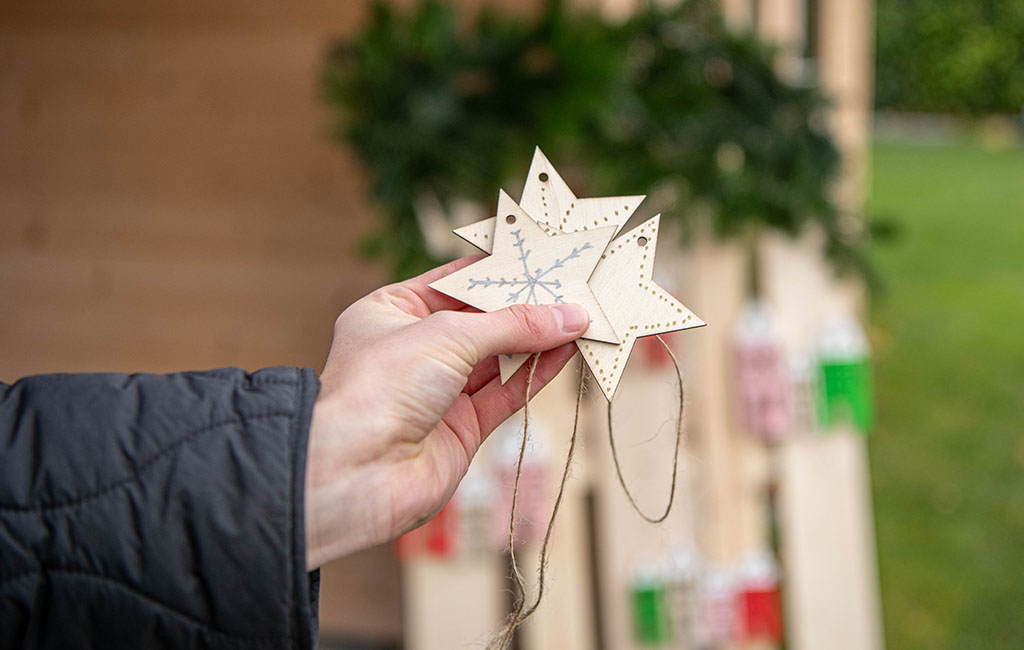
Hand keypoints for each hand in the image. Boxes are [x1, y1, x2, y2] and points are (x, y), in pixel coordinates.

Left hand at [304, 256, 589, 567]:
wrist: (353, 472)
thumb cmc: (378, 388)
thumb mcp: (448, 335)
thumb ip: (512, 325)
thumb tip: (569, 315)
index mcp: (391, 312)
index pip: (454, 281)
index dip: (498, 270)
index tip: (541, 257)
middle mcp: (415, 350)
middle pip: (483, 320)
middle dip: (527, 306)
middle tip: (574, 286)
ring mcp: (439, 390)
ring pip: (501, 357)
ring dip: (541, 339)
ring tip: (584, 316)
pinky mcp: (462, 428)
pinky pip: (508, 392)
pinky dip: (539, 373)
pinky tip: (569, 351)